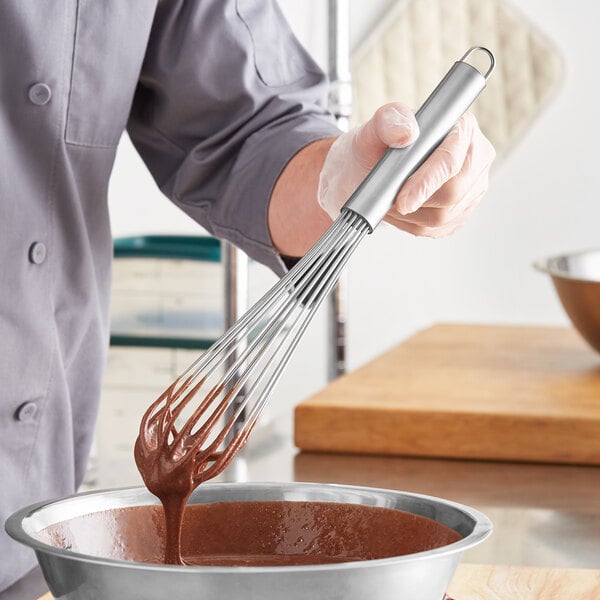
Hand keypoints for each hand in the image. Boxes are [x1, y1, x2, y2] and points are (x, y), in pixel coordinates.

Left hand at [318, 102, 495, 236]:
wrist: (372, 168)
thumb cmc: (378, 145)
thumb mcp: (375, 127)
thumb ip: (388, 121)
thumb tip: (406, 133)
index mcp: (462, 128)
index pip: (450, 161)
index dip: (426, 183)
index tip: (402, 201)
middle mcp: (476, 157)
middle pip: (453, 193)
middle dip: (417, 201)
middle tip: (391, 199)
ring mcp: (473, 187)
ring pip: (444, 216)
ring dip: (411, 215)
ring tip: (392, 201)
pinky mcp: (462, 211)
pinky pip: (438, 229)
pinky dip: (413, 225)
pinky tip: (401, 211)